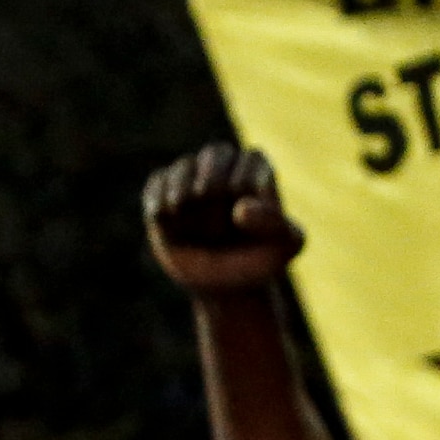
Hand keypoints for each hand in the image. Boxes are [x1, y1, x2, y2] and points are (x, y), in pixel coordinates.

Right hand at [143, 143, 301, 297]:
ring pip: (184, 167)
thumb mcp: (282, 247)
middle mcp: (225, 171)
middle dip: (211, 172)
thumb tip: (240, 208)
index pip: (251, 162)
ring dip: (180, 183)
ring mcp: (193, 182)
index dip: (243, 180)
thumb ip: (274, 224)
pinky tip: (162, 213)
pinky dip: (157, 194)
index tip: (240, 216)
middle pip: (216, 153)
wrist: (225, 286)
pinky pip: (157, 182)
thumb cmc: (259, 260)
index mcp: (257, 176)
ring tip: (179, 206)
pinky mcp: (166, 196)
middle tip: (204, 193)